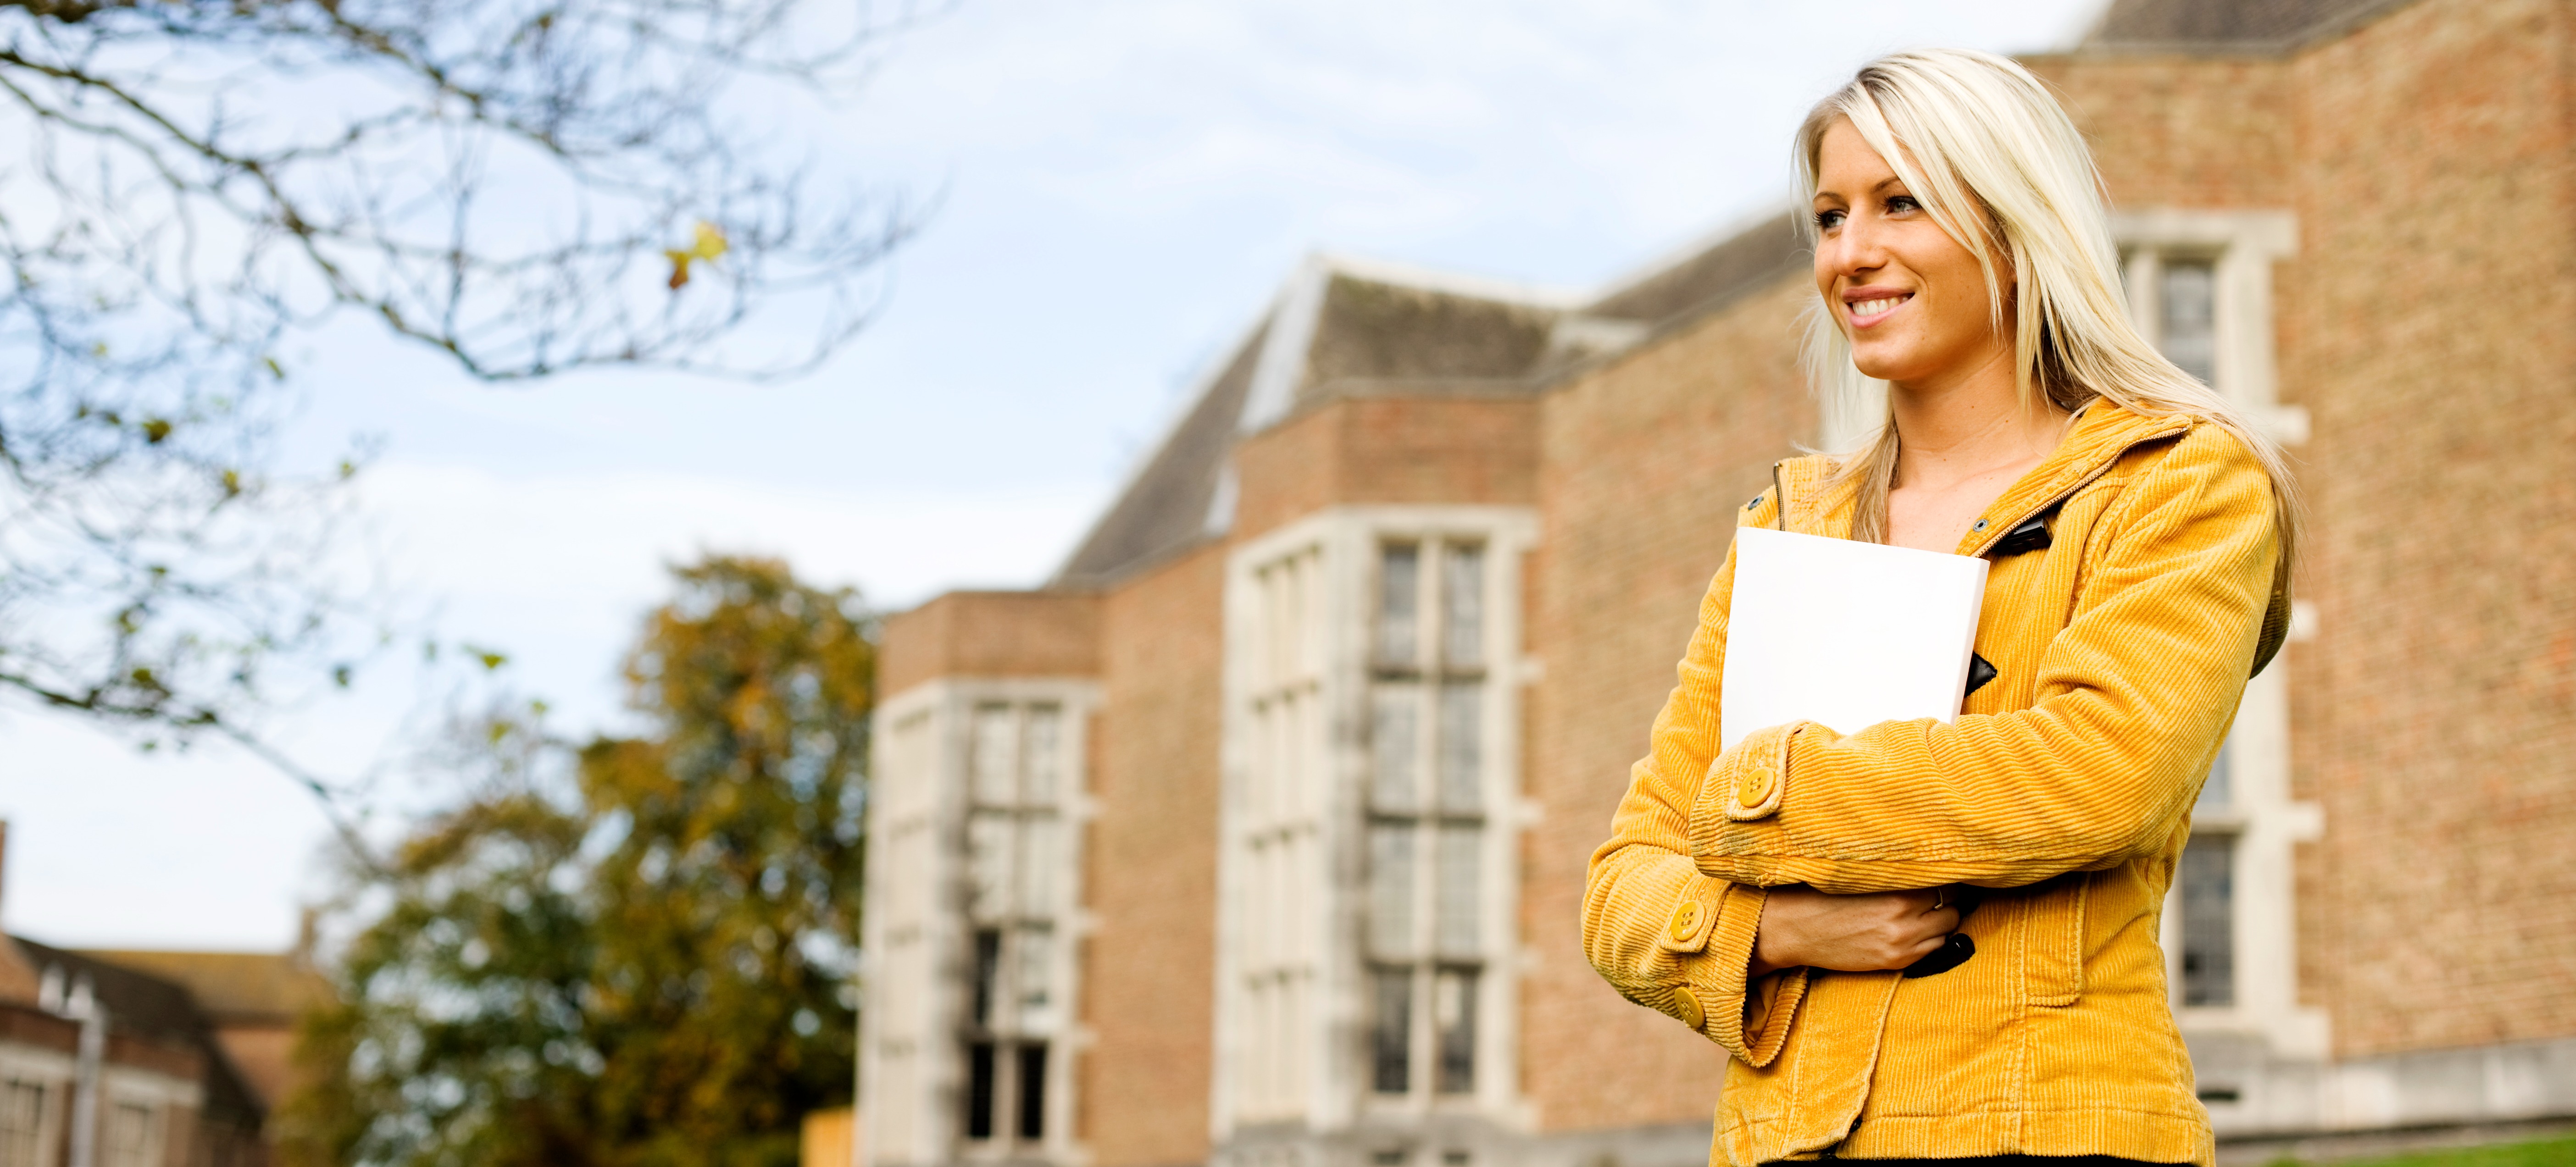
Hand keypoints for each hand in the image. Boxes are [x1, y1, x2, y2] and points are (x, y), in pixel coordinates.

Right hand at [1750, 885, 1959, 976]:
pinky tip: (1919, 928)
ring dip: (1944, 919)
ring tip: (1929, 910)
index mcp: (1897, 893)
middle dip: (1950, 897)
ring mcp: (1902, 944)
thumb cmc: (1822, 894)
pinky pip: (1935, 949)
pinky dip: (1934, 938)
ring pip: (1949, 928)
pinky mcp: (1895, 961)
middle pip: (1954, 905)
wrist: (1794, 930)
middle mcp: (1905, 920)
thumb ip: (1897, 875)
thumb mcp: (1862, 877)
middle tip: (1940, 889)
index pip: (1946, 881)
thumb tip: (1931, 867)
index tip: (1946, 870)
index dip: (1948, 875)